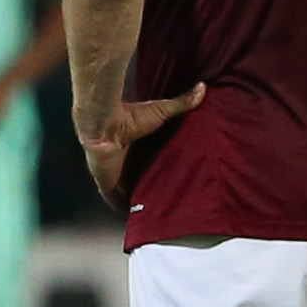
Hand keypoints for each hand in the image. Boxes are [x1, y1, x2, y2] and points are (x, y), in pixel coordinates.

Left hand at [77, 83, 206, 210]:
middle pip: (136, 182)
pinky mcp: (106, 184)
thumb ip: (180, 103)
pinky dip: (124, 210)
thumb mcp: (160, 111)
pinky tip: (137, 219)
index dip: (155, 174)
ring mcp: (112, 175)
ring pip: (126, 194)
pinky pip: (115, 201)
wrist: (103, 122)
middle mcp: (121, 163)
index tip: (171, 183)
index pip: (145, 165)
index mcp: (132, 149)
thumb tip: (203, 86)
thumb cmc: (129, 115)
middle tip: (168, 204)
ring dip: (137, 203)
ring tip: (156, 216)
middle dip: (148, 192)